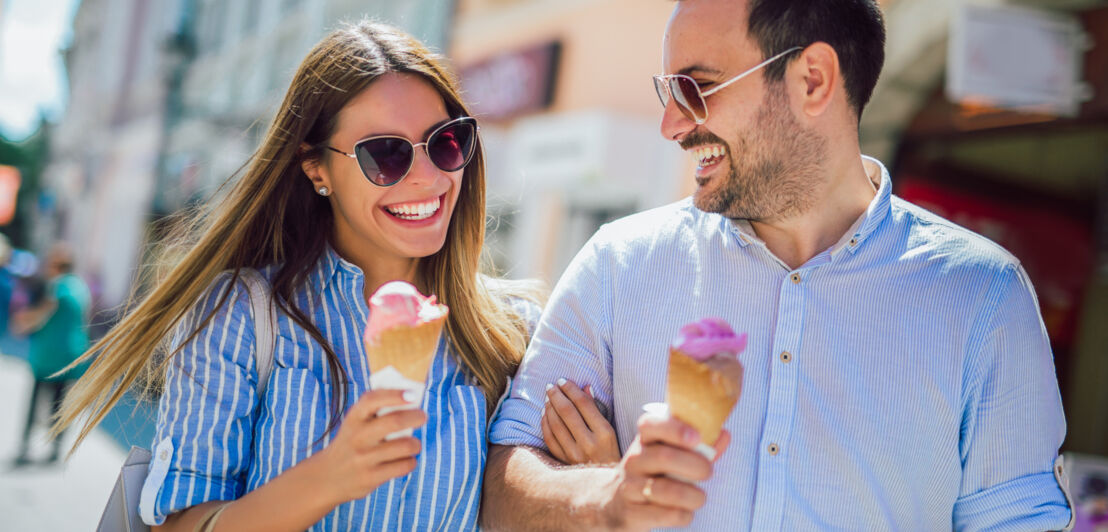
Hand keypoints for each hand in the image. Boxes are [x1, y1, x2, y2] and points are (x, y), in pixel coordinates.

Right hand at [310, 389, 427, 504]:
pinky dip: (410, 461)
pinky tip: (406, 460)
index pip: (373, 400)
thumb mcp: (354, 424)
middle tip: (422, 416)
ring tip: (414, 444)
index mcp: (353, 418)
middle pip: (395, 421)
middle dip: (416, 416)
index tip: (412, 394)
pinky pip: (404, 466)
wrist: (326, 477)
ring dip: (415, 444)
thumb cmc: (351, 443)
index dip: (395, 395)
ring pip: (405, 445)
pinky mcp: (371, 477)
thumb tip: (412, 400)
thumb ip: (376, 412)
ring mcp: (364, 458)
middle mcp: (358, 436)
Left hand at [541, 380, 619, 464]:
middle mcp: (589, 443)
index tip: (563, 381)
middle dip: (557, 395)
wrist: (607, 483)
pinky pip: (550, 439)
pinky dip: (545, 424)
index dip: (571, 389)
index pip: (584, 404)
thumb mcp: (611, 430)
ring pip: (556, 424)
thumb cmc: (612, 452)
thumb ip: (597, 408)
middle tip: (551, 386)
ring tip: (548, 398)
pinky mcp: (565, 461)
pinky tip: (545, 414)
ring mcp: (575, 454)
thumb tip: (585, 387)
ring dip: (549, 407)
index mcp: (604, 433)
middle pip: (567, 412)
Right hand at [595, 412, 729, 530]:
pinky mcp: (631, 512)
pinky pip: (665, 514)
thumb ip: (698, 446)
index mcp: (644, 440)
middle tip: (708, 472)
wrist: (614, 502)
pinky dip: (684, 515)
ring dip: (693, 495)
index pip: (650, 424)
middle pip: (664, 457)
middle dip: (695, 465)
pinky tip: (685, 512)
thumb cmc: (652, 474)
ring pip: (666, 490)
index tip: (697, 437)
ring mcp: (630, 487)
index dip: (675, 429)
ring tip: (700, 497)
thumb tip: (724, 434)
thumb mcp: (668, 453)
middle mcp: (634, 460)